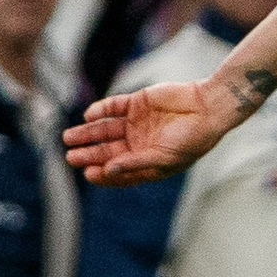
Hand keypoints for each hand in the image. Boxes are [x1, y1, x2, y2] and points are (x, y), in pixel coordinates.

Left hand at [66, 77, 246, 184]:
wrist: (208, 107)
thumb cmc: (193, 138)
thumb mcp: (164, 157)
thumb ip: (136, 163)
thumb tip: (109, 170)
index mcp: (149, 160)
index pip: (120, 170)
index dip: (103, 173)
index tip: (87, 173)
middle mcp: (140, 142)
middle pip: (108, 150)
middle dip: (89, 154)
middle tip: (70, 157)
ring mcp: (138, 122)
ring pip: (105, 129)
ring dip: (87, 133)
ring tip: (68, 138)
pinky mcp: (137, 103)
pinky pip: (113, 107)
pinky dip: (100, 111)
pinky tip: (89, 115)